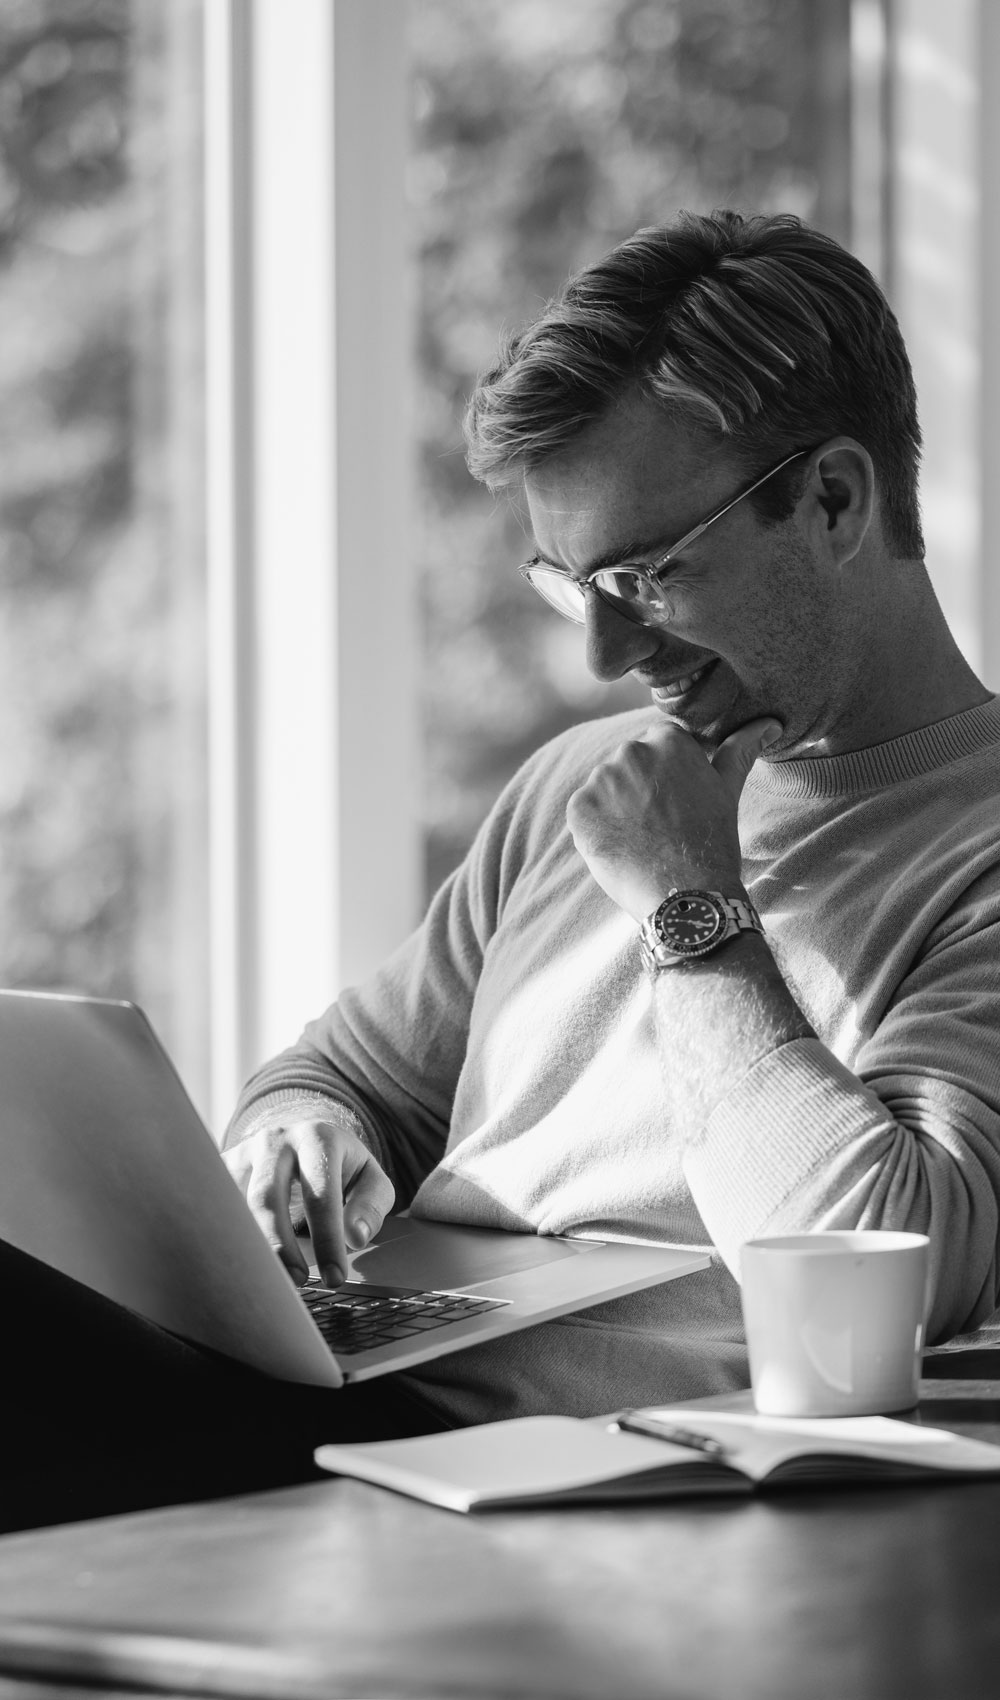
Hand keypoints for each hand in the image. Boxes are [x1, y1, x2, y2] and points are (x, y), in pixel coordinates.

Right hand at [222, 1115, 394, 1288]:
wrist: (305, 1137)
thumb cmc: (341, 1167)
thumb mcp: (369, 1179)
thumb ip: (371, 1206)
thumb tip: (355, 1237)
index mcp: (318, 1138)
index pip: (321, 1195)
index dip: (327, 1240)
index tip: (334, 1279)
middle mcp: (275, 1140)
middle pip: (266, 1198)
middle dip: (279, 1246)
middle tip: (297, 1282)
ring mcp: (244, 1151)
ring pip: (234, 1205)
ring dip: (248, 1247)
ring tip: (267, 1280)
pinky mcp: (223, 1167)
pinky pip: (216, 1205)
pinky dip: (224, 1236)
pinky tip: (237, 1262)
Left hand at [566, 717, 780, 919]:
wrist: (686, 895)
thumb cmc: (712, 843)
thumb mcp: (727, 790)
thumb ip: (741, 750)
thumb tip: (769, 723)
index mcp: (668, 739)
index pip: (659, 746)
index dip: (667, 777)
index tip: (677, 804)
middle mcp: (631, 750)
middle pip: (630, 764)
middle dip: (640, 789)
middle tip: (661, 826)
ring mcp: (601, 779)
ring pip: (606, 788)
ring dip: (617, 807)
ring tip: (643, 838)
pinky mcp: (579, 808)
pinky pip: (585, 811)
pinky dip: (597, 828)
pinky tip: (622, 847)